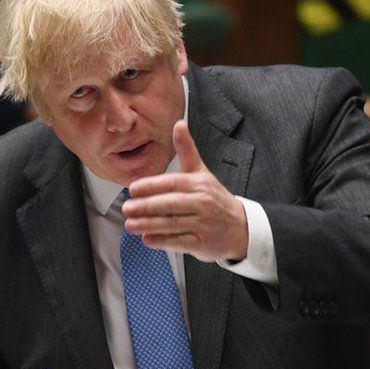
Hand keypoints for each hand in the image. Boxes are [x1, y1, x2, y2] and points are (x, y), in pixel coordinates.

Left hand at [123, 121, 248, 261]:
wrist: (242, 227)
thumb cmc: (216, 199)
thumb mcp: (201, 172)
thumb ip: (186, 150)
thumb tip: (178, 124)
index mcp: (199, 184)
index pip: (172, 183)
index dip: (151, 186)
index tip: (133, 189)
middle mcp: (202, 203)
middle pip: (170, 204)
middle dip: (146, 207)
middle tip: (127, 208)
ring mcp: (203, 224)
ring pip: (172, 224)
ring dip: (149, 225)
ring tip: (130, 224)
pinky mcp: (203, 243)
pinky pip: (179, 242)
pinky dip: (162, 241)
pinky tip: (147, 239)